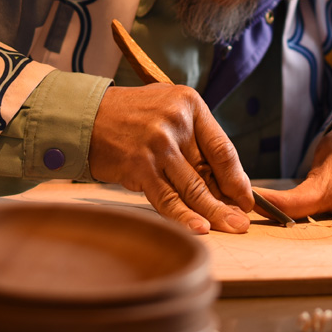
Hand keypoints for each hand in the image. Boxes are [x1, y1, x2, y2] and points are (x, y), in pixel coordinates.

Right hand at [88, 83, 253, 233]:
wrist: (84, 116)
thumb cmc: (128, 115)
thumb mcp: (166, 109)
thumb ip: (192, 136)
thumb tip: (222, 178)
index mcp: (189, 104)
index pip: (222, 147)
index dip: (237, 176)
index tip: (247, 197)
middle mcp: (176, 122)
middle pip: (210, 171)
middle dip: (230, 200)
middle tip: (243, 221)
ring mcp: (157, 145)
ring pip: (192, 188)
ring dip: (213, 213)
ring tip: (230, 227)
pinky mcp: (139, 166)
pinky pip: (167, 198)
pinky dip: (184, 216)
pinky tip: (199, 228)